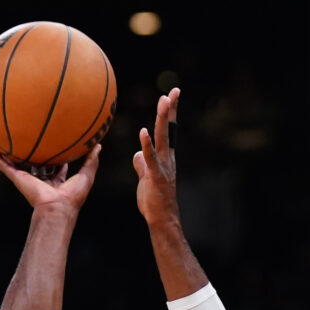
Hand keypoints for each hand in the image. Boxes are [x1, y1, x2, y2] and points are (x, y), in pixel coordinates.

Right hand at [0, 144, 100, 214]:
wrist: (57, 208)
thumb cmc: (73, 196)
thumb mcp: (86, 176)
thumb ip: (91, 160)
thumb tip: (98, 145)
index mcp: (57, 182)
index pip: (56, 168)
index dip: (56, 157)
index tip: (55, 145)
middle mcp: (41, 180)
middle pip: (35, 165)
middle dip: (32, 155)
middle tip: (30, 141)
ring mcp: (29, 180)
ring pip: (18, 166)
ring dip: (10, 156)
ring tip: (4, 143)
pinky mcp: (19, 180)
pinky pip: (6, 168)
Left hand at [133, 87, 180, 227]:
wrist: (161, 218)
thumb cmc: (154, 200)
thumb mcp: (145, 177)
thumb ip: (141, 163)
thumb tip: (137, 153)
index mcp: (164, 157)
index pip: (167, 130)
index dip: (169, 113)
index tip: (171, 94)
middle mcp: (167, 158)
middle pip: (168, 129)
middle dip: (170, 109)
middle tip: (172, 91)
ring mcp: (162, 166)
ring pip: (162, 138)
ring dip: (162, 119)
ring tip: (163, 101)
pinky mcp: (155, 176)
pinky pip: (150, 157)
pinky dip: (146, 144)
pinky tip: (143, 132)